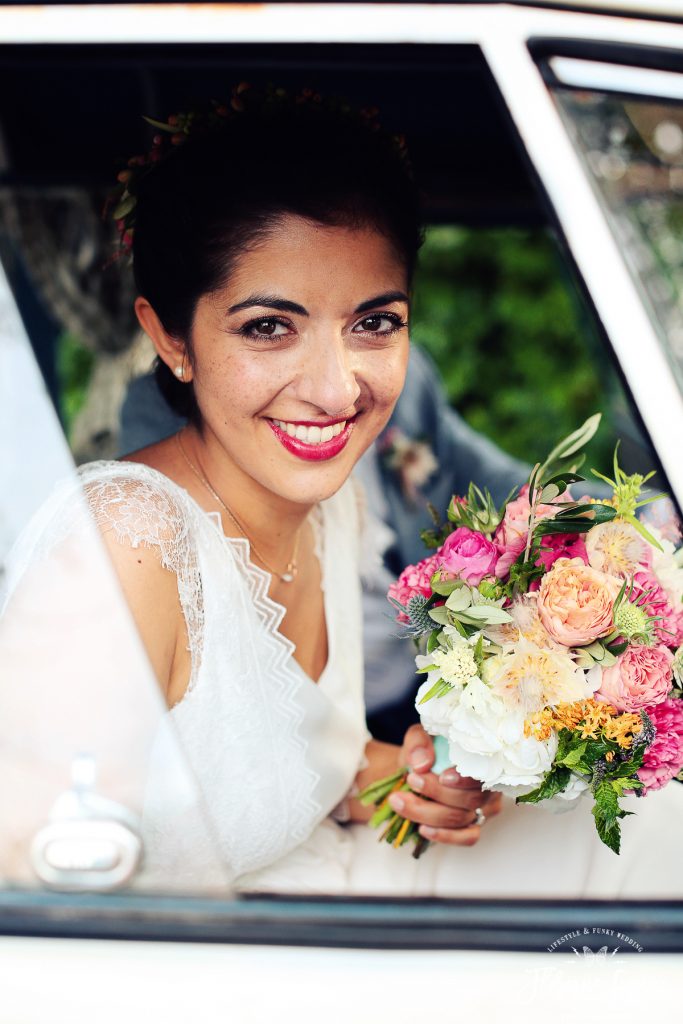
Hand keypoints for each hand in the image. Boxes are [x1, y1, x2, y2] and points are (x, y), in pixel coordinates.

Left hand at [393, 724, 501, 845]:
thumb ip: (419, 743)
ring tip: (400, 802)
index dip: (465, 779)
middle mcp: (489, 786)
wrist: (418, 770)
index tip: (441, 777)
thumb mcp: (420, 736)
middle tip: (410, 782)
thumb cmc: (426, 750)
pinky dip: (444, 835)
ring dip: (428, 813)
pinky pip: (466, 838)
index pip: (484, 774)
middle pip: (470, 799)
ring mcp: (484, 809)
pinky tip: (423, 829)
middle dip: (436, 793)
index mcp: (483, 760)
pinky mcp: (474, 827)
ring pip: (462, 819)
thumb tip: (421, 763)